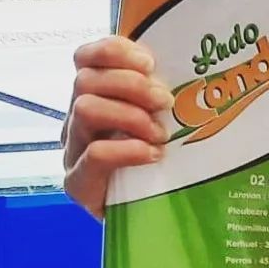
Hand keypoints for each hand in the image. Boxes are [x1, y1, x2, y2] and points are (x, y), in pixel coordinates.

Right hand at [63, 36, 171, 220]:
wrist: (148, 216)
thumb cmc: (159, 159)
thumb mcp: (160, 117)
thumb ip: (160, 90)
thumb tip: (194, 60)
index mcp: (95, 95)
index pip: (85, 56)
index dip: (114, 51)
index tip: (150, 63)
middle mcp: (77, 119)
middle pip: (85, 80)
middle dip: (131, 85)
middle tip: (165, 102)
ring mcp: (74, 150)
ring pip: (85, 109)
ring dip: (129, 116)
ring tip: (159, 133)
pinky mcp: (78, 183)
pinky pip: (94, 155)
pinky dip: (127, 150)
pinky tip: (152, 155)